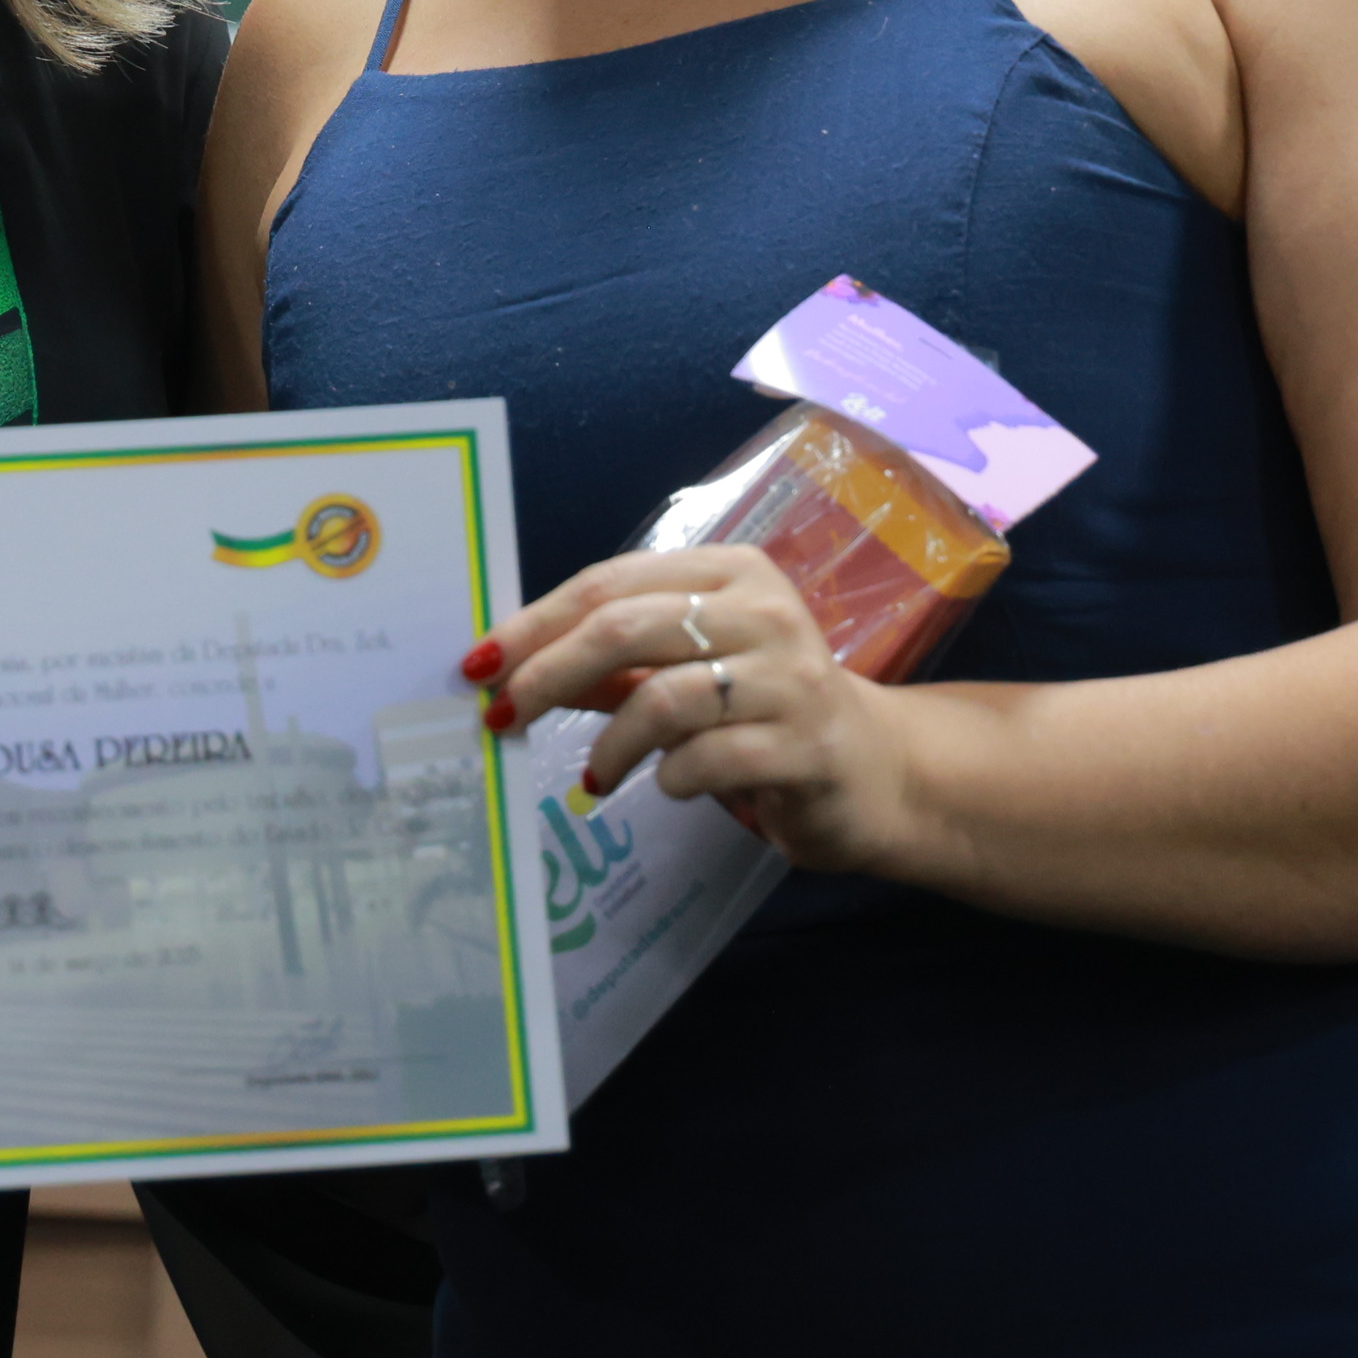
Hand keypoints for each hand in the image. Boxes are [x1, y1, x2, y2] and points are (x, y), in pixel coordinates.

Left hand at [468, 545, 924, 873]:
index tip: (480, 663)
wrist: (876, 771)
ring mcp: (790, 677)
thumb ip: (611, 666)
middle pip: (626, 628)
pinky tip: (669, 786)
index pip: (610, 583)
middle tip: (506, 717)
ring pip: (663, 698)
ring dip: (611, 744)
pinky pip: (707, 759)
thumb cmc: (765, 711)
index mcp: (730, 572)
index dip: (536, 623)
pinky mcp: (807, 745)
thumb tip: (510, 670)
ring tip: (598, 774)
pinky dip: (669, 778)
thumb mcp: (686, 674)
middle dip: (550, 674)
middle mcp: (764, 611)